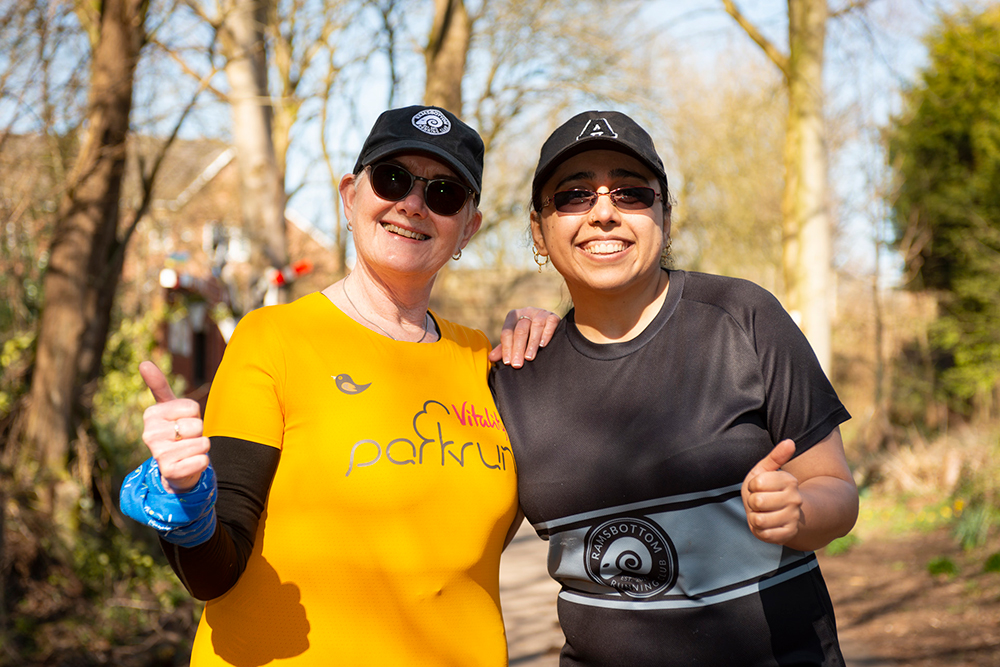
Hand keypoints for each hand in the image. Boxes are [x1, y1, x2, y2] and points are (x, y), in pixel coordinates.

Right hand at [139, 361, 209, 492]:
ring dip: (201, 448)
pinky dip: (202, 462)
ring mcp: (158, 454)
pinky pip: (203, 460)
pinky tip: (189, 464)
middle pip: (197, 425)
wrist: (177, 467)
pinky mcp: (170, 472)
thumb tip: (143, 362)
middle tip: (186, 439)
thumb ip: (159, 385)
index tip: (182, 422)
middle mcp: (150, 434)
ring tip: (187, 451)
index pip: (192, 407)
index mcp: (151, 415)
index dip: (194, 415)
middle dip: (198, 432)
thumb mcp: (169, 407)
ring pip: (202, 443)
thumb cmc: (176, 431)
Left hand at [488, 308, 559, 367]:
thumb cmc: (527, 334)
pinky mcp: (553, 316)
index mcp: (513, 316)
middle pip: (520, 330)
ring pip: (536, 326)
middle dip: (518, 349)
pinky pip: (550, 323)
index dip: (506, 348)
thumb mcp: (514, 340)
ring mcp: (540, 313)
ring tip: (529, 358)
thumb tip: (491, 358)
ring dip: (532, 344)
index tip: (507, 362)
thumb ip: (504, 348)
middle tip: (517, 364)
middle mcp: (526, 311)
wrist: (547, 324)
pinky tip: (543, 345)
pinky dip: (546, 334)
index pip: (507, 332)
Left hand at [741, 440, 801, 544]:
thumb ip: (775, 457)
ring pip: (758, 519)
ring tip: (762, 513)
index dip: (752, 486)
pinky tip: (766, 525)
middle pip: (757, 502)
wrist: (777, 513)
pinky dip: (759, 530)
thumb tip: (790, 442)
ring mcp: (793, 518)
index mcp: (789, 481)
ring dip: (754, 517)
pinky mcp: (788, 534)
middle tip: (759, 502)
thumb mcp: (765, 471)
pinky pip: (764, 534)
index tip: (758, 487)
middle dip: (751, 502)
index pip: (757, 483)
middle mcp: (795, 499)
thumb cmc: (766, 489)